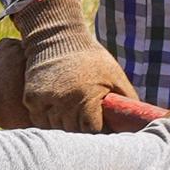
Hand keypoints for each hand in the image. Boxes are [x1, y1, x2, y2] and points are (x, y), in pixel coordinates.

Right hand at [10, 0, 134, 134]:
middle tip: (87, 122)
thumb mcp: (115, 76)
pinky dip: (48, 120)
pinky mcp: (31, 98)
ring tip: (72, 116)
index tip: (101, 127)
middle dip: (81, 130)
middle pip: (73, 132)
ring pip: (55, 129)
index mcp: (86, 97)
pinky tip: (57, 112)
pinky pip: (40, 121)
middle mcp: (63, 101)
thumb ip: (127, 99)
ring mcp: (45, 100)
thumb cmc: (92, 58)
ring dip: (64, 126)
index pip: (92, 131)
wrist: (58, 37)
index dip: (98, 131)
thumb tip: (138, 122)